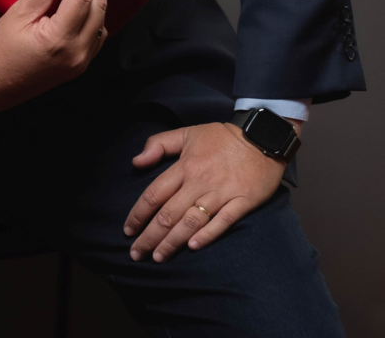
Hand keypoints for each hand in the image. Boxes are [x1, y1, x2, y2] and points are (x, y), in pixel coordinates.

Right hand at [0, 0, 106, 114]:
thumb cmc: (3, 48)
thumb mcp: (18, 14)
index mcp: (59, 39)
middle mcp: (77, 53)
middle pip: (99, 7)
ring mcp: (82, 62)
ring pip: (102, 20)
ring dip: (90, 4)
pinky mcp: (83, 66)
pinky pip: (99, 35)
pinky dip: (91, 20)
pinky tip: (71, 16)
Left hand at [122, 120, 301, 261]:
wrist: (261, 137)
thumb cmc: (221, 137)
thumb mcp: (187, 133)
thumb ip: (159, 144)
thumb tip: (136, 162)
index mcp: (184, 166)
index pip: (154, 194)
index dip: (138, 214)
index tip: (128, 230)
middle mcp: (199, 182)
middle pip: (169, 214)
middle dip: (150, 236)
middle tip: (136, 254)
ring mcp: (221, 193)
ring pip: (191, 221)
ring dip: (172, 242)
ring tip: (158, 257)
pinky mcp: (242, 202)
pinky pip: (223, 222)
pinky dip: (207, 235)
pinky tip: (193, 247)